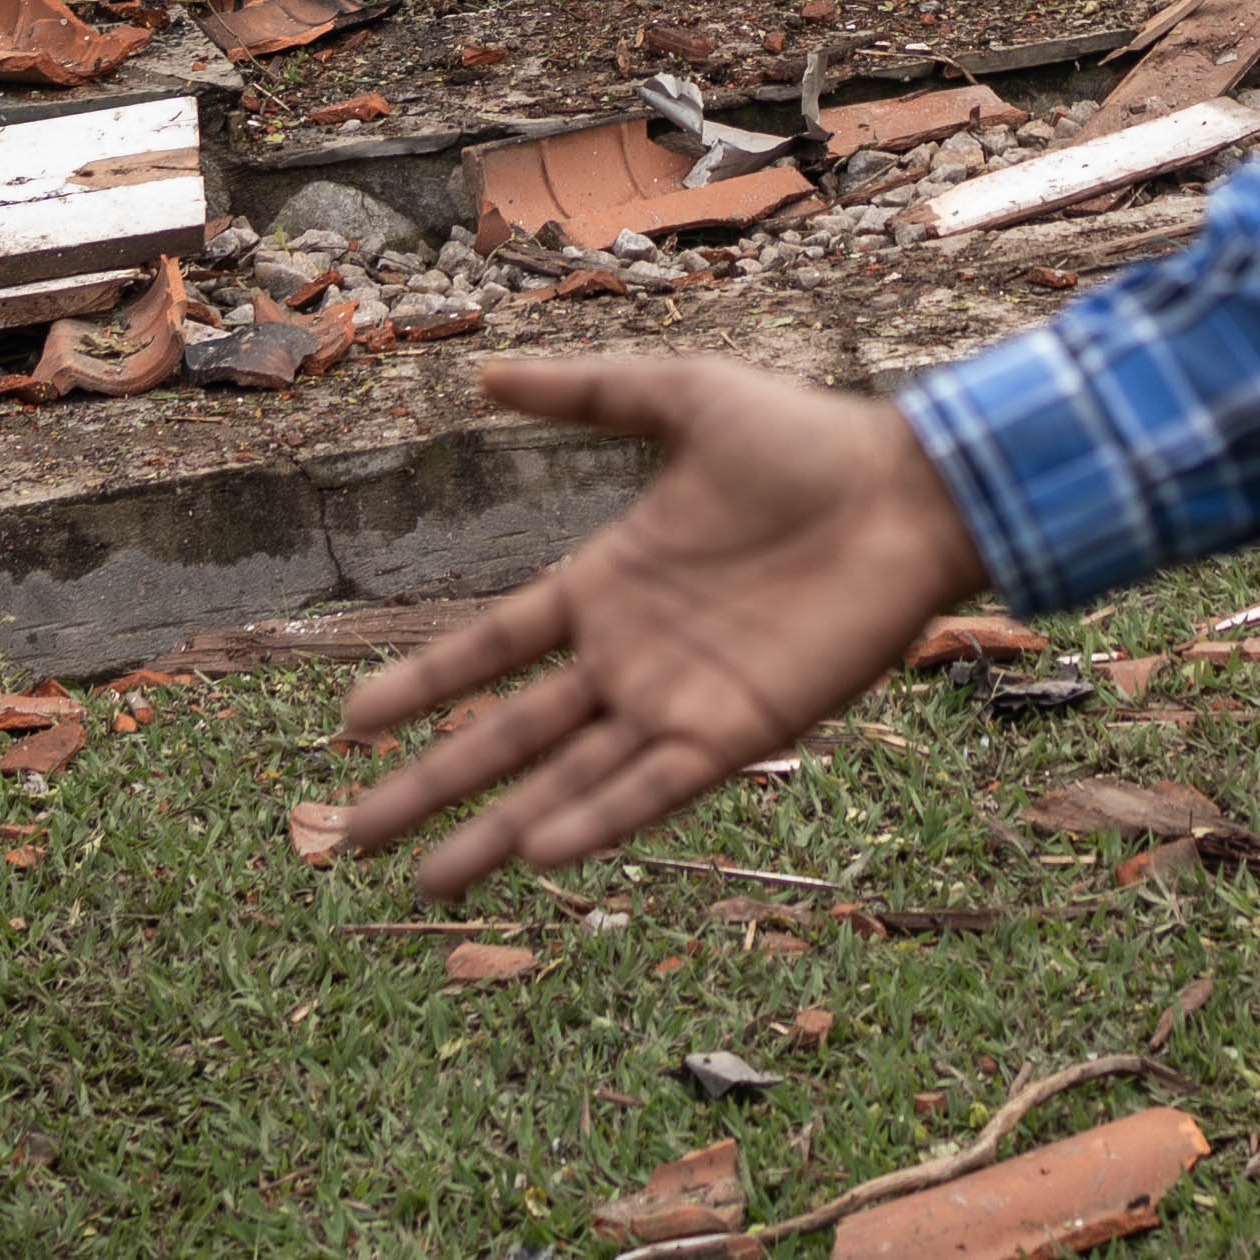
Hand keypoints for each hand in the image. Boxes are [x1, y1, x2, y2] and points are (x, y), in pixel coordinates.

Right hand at [331, 355, 991, 899]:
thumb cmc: (808, 441)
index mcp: (607, 585)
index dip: (422, 688)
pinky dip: (596, 821)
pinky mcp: (740, 731)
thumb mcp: (682, 399)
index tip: (348, 728)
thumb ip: (587, 394)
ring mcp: (680, 699)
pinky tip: (536, 852)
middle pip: (507, 735)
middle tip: (349, 839)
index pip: (491, 651)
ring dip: (496, 833)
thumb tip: (483, 374)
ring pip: (565, 780)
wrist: (911, 490)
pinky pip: (654, 788)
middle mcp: (630, 656)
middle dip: (430, 786)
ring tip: (427, 884)